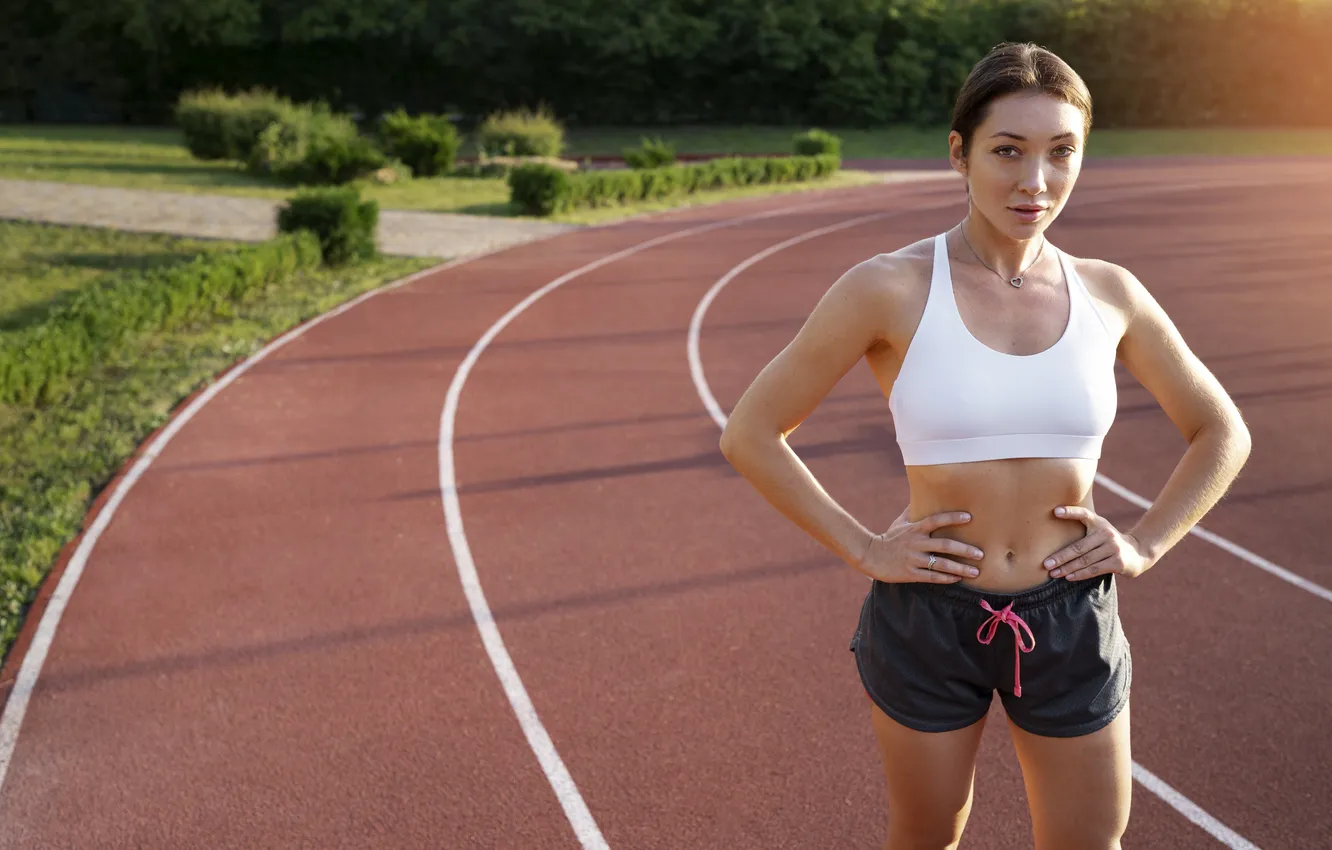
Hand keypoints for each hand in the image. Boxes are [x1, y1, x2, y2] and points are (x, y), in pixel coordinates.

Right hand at [853, 506, 983, 583]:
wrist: (870, 556)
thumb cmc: (888, 538)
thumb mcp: (899, 523)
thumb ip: (913, 511)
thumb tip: (922, 494)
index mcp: (915, 529)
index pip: (936, 520)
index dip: (952, 517)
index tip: (969, 517)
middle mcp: (916, 543)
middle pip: (944, 545)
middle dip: (964, 550)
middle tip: (980, 554)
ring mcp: (913, 559)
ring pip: (941, 564)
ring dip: (960, 568)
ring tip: (975, 572)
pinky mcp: (910, 573)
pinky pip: (932, 577)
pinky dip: (946, 578)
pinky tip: (957, 579)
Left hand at [1043, 505, 1152, 580]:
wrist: (1138, 552)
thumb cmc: (1109, 540)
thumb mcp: (1099, 528)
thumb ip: (1082, 525)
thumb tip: (1054, 521)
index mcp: (1099, 523)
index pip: (1084, 514)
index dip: (1070, 512)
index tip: (1055, 511)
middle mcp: (1106, 534)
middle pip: (1079, 547)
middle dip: (1060, 557)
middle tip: (1046, 564)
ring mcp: (1113, 548)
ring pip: (1085, 560)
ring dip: (1068, 568)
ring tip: (1054, 573)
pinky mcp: (1118, 562)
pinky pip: (1095, 569)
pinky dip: (1080, 574)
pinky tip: (1069, 577)